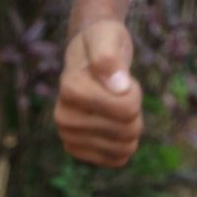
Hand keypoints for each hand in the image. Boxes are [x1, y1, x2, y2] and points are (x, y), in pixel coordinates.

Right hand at [53, 19, 143, 166]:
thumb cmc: (101, 42)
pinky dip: (123, 142)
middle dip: (133, 108)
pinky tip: (112, 124)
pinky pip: (117, 159)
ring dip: (130, 124)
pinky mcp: (77, 150)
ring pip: (126, 147)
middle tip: (119, 91)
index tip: (120, 78)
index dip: (133, 91)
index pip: (127, 109)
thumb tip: (119, 86)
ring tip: (114, 104)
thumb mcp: (107, 37)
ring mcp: (68, 136)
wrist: (88, 55)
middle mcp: (63, 117)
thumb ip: (109, 58)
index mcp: (70, 90)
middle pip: (129, 130)